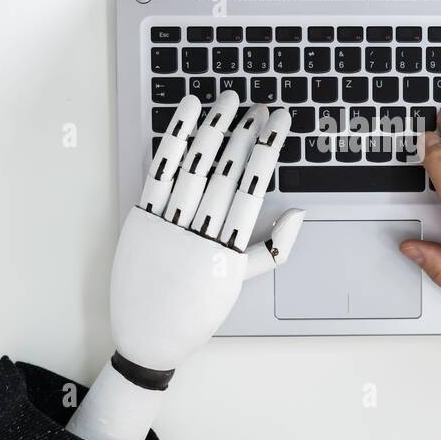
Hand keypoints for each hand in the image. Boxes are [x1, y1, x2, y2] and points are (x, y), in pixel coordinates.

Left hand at [68, 92, 303, 439]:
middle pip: (228, 171)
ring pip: (196, 166)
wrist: (149, 338)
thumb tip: (299, 214)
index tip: (279, 123)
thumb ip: (275, 249)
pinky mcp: (141, 220)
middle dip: (245, 133)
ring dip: (213, 128)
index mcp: (229, 249)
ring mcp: (168, 225)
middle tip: (258, 106)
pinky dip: (174, 139)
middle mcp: (200, 234)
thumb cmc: (198, 311)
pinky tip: (187, 114)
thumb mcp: (240, 283)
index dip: (268, 148)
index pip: (255, 186)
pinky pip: (159, 172)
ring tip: (227, 101)